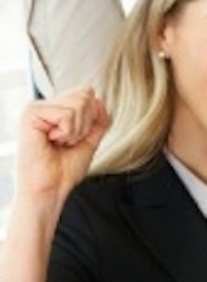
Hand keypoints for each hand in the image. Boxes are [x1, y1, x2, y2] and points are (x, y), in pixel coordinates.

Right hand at [14, 86, 108, 201]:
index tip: (74, 138)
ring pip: (79, 103)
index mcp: (55, 109)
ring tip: (59, 142)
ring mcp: (36, 107)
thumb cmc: (65, 169)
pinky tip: (51, 141)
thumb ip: (98, 119)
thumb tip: (100, 99)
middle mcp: (44, 105)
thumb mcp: (90, 139)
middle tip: (66, 141)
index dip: (91, 118)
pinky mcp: (30, 113)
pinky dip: (67, 133)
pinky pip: (68, 115)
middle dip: (85, 124)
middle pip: (86, 95)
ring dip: (76, 130)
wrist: (50, 188)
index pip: (88, 94)